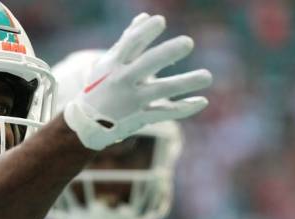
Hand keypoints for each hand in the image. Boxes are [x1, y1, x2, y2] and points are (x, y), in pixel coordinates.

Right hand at [63, 13, 211, 149]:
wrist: (87, 124)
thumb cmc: (99, 87)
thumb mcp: (107, 64)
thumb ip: (127, 40)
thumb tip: (145, 17)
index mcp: (114, 65)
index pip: (130, 44)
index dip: (145, 32)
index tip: (160, 21)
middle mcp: (123, 81)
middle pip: (147, 64)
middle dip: (167, 53)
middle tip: (188, 43)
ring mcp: (132, 101)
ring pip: (162, 90)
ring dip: (185, 82)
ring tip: (208, 76)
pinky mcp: (141, 117)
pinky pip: (166, 113)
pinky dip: (184, 108)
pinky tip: (202, 101)